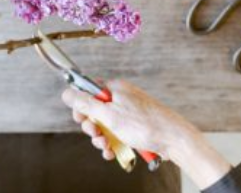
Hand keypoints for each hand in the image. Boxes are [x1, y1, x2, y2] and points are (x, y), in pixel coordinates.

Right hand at [62, 79, 186, 159]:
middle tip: (97, 135)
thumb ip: (86, 104)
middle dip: (92, 127)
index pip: (88, 92)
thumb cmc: (145, 124)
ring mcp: (128, 112)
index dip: (81, 107)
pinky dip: (113, 143)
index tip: (81, 119)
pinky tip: (113, 151)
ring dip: (102, 138)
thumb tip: (66, 92)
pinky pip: (117, 133)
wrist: (173, 139)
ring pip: (105, 124)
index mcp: (115, 89)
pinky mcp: (134, 125)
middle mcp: (121, 98)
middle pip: (95, 110)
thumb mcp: (109, 115)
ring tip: (107, 147)